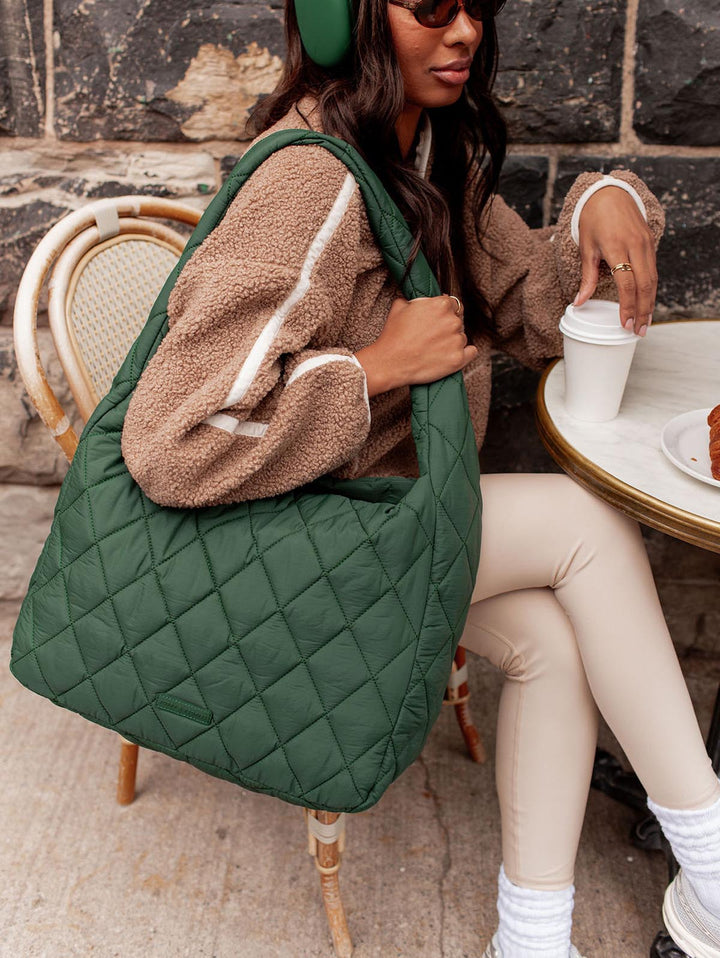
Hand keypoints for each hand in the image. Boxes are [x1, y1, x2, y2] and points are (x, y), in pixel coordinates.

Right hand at [354, 295, 477, 395]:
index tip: (438, 320)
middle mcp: (453, 321)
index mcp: (442, 304)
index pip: (453, 304)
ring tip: (434, 348)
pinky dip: (465, 353)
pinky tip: (453, 354)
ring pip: (462, 337)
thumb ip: (416, 300)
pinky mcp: (458, 359)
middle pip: (458, 321)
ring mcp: (457, 341)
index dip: (445, 312)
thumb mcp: (400, 306)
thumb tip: (421, 301)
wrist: (390, 363)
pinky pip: (471, 352)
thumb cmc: (393, 335)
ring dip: (452, 341)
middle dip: (447, 327)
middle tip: (433, 336)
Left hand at [574, 186, 657, 336]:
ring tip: (645, 323)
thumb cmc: (593, 219)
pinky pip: (654, 270)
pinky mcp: (651, 243)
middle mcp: (635, 246)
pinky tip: (647, 303)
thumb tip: (579, 302)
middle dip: (642, 311)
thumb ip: (586, 277)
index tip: (624, 324)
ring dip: (650, 303)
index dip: (627, 307)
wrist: (610, 192)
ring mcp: (646, 244)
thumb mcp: (585, 247)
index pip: (627, 284)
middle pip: (645, 285)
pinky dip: (651, 289)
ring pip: (653, 279)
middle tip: (639, 331)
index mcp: (616, 247)